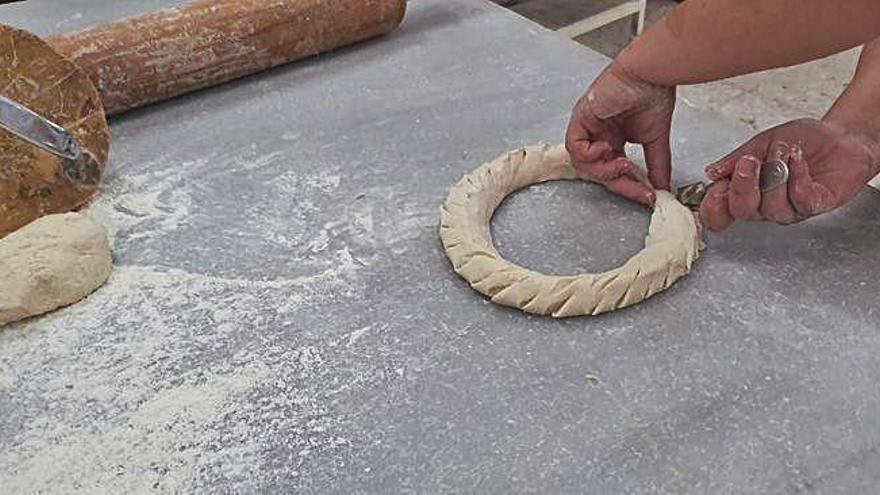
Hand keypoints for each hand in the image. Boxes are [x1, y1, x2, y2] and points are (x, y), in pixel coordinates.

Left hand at [565, 62, 675, 205]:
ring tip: (623, 165)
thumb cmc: (653, 94)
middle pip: (597, 171)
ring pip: (582, 163)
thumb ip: (657, 164)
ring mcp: (587, 127)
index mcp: (612, 138)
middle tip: (640, 190)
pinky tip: (607, 148)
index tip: (648, 196)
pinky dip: (589, 154)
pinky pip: (574, 147)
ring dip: (604, 171)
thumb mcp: (656, 138)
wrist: (651, 74)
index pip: (613, 170)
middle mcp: (596, 134)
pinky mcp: (579, 118)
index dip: (629, 185)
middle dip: (619, 183)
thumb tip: (662, 188)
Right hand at [700, 118, 879, 230]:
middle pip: (742, 212)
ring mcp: (790, 209)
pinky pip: (801, 199)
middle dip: (743, 186)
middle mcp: (765, 207)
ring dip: (777, 173)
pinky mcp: (816, 205)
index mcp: (746, 193)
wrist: (839, 136)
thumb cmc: (801, 142)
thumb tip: (712, 172)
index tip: (717, 184)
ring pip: (772, 207)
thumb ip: (736, 159)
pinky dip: (798, 176)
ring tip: (785, 150)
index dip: (713, 206)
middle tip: (749, 162)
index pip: (720, 213)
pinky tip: (798, 159)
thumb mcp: (761, 143)